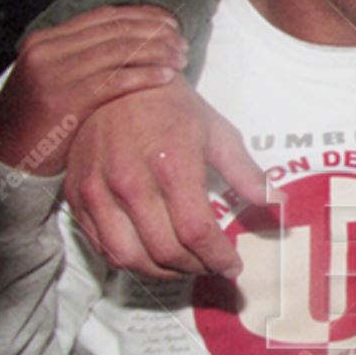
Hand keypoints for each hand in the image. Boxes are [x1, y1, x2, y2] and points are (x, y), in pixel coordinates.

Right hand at [0, 6, 187, 174]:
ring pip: (119, 51)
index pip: (104, 16)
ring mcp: (54, 73)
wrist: (6, 154)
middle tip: (182, 43)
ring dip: (157, 52)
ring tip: (180, 58)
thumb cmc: (41, 119)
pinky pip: (115, 80)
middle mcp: (48, 50)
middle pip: (115, 30)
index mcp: (46, 39)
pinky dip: (145, 75)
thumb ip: (84, 57)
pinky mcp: (65, 99)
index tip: (170, 23)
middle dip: (155, 34)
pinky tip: (166, 76)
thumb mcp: (55, 77)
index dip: (143, 16)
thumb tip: (136, 41)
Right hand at [64, 81, 268, 278]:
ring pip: (130, 257)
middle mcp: (131, 183)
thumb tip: (276, 202)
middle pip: (165, 251)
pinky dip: (129, 260)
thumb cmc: (170, 106)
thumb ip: (245, 173)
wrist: (116, 82)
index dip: (218, 257)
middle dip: (196, 268)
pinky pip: (101, 246)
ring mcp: (99, 192)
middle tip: (212, 267)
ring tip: (185, 266)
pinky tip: (151, 254)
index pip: (197, 232)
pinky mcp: (78, 196)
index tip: (233, 266)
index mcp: (172, 165)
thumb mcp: (217, 132)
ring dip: (162, 272)